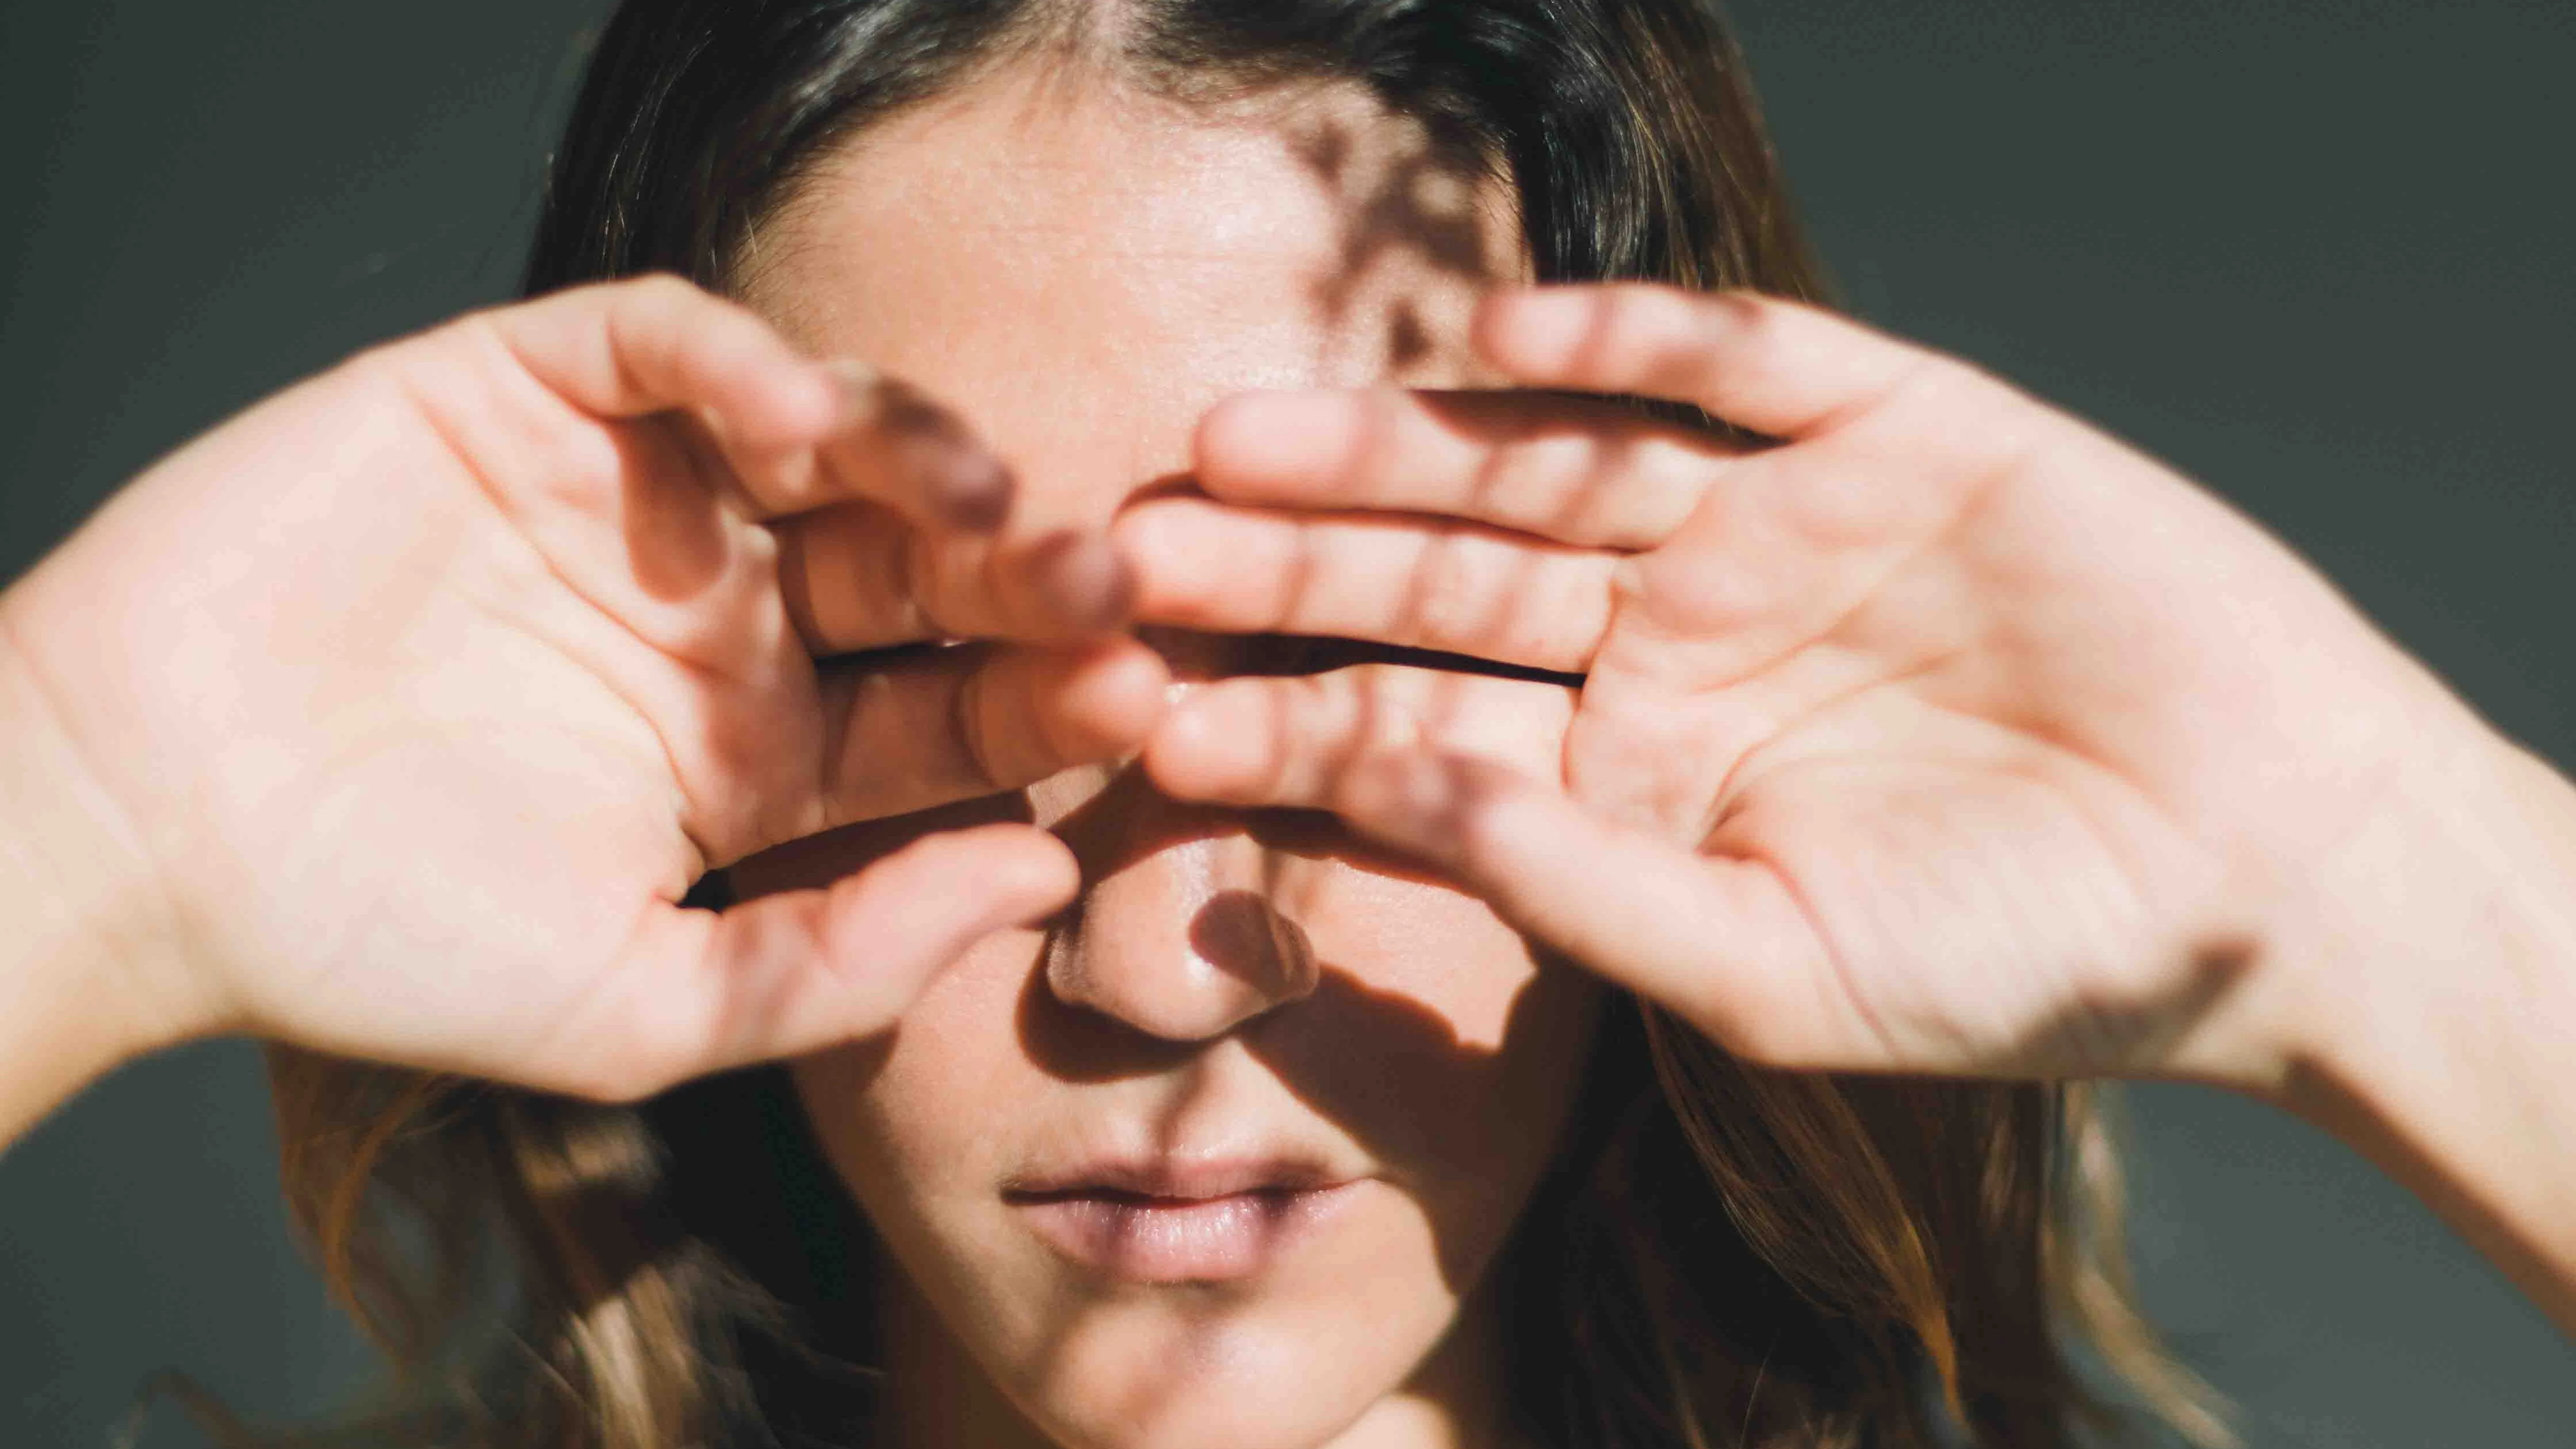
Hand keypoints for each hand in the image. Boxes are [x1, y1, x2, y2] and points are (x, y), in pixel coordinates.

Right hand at [0, 275, 1165, 1105]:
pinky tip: (801, 417)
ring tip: (986, 495)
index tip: (1139, 702)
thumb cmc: (377, 946)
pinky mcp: (516, 400)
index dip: (1046, 701)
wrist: (139, 846)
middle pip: (919, 565)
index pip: (949, 712)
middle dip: (1020, 568)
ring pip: (825, 435)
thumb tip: (1044, 873)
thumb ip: (844, 959)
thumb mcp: (642, 1009)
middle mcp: (722, 619)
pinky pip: (661, 341)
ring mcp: (629, 502)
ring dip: (919, 449)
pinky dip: (740, 358)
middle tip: (1106, 579)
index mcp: (768, 756)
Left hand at [1123, 282, 2501, 1088]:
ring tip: (1248, 432)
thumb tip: (1392, 808)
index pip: (1416, 729)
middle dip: (1290, 564)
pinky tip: (1498, 326)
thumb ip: (1574, 889)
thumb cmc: (2018, 961)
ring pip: (1548, 459)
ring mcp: (1773, 519)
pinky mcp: (1892, 426)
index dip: (1272, 720)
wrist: (2263, 876)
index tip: (1124, 714)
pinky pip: (1736, 360)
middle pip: (1443, 577)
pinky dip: (1628, 337)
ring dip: (1403, 443)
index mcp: (1629, 768)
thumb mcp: (1765, 965)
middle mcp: (1673, 630)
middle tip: (1125, 545)